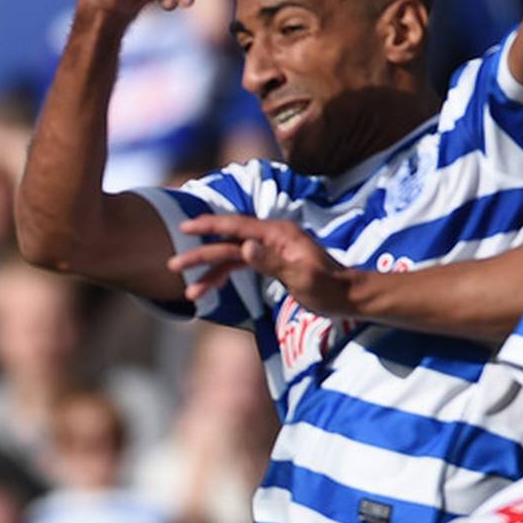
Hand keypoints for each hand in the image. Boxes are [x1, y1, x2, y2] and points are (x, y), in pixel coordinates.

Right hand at [173, 213, 355, 314]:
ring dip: (210, 272)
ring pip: (231, 256)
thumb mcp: (302, 277)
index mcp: (278, 234)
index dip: (210, 226)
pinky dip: (224, 275)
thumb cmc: (328, 288)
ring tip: (190, 291)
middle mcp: (272, 237)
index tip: (185, 226)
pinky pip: (240, 264)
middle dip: (201, 254)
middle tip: (175, 265)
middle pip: (229, 242)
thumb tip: (244, 247)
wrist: (347, 295)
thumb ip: (272, 262)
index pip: (237, 226)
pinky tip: (211, 287)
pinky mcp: (271, 261)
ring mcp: (271, 249)